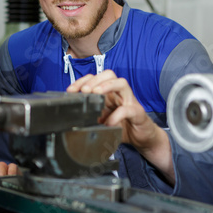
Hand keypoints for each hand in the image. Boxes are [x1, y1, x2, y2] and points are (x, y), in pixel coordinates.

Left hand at [67, 70, 174, 184]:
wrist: (142, 138)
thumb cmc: (122, 126)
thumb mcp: (101, 120)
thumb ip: (91, 115)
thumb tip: (73, 115)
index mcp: (109, 92)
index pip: (95, 78)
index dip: (82, 81)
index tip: (71, 90)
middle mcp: (119, 93)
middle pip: (109, 74)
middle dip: (94, 79)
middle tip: (84, 90)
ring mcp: (130, 100)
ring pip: (121, 83)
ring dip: (107, 86)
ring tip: (95, 93)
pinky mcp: (138, 112)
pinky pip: (127, 109)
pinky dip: (116, 115)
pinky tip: (108, 123)